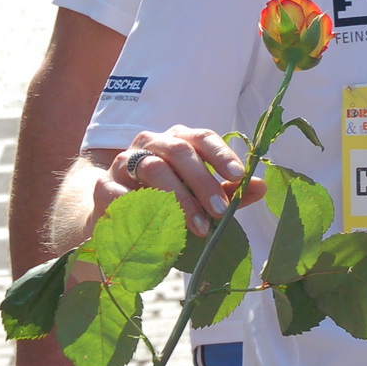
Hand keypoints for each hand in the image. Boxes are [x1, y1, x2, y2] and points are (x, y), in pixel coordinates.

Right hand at [103, 126, 264, 237]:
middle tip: (221, 211)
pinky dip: (148, 210)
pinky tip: (164, 228)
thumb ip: (228, 192)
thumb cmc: (167, 202)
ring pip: (154, 169)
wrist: (117, 219)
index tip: (238, 176)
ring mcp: (124, 162)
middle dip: (203, 182)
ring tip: (199, 228)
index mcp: (176, 139)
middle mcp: (150, 143)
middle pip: (179, 152)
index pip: (201, 137)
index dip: (221, 154)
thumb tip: (261, 186)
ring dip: (180, 199)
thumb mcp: (200, 197)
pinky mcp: (105, 187)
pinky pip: (127, 194)